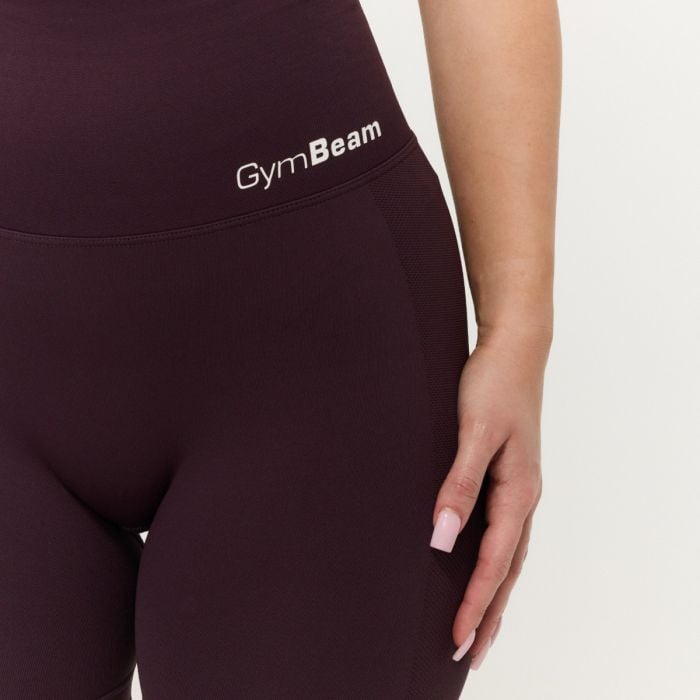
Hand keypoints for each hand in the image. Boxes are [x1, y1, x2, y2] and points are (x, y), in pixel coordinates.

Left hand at [429, 327, 548, 667]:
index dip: (475, 602)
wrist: (514, 351)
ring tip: (479, 627)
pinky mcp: (507, 477)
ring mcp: (518, 488)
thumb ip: (459, 486)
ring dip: (493, 593)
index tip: (457, 639)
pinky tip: (483, 568)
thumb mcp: (475, 434)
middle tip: (471, 655)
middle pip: (508, 570)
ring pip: (508, 555)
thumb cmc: (494, 386)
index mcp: (518, 492)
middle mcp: (523, 497)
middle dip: (489, 613)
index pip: (495, 562)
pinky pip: (504, 534)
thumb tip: (441, 538)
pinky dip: (495, 563)